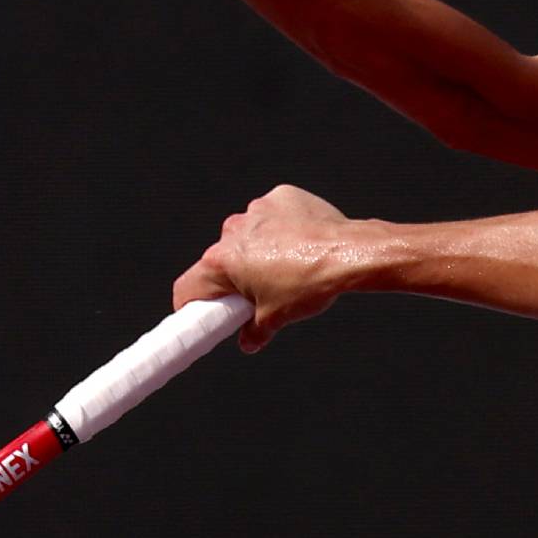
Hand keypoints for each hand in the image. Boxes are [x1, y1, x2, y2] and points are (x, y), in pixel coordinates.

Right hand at [173, 185, 362, 352]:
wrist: (349, 253)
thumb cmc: (310, 283)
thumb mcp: (276, 317)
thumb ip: (254, 331)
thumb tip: (249, 340)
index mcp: (221, 260)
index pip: (188, 287)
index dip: (192, 306)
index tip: (203, 314)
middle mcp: (232, 230)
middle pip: (220, 260)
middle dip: (234, 278)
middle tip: (257, 295)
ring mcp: (256, 210)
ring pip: (247, 236)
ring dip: (258, 251)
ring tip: (287, 269)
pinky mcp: (281, 197)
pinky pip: (272, 216)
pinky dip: (281, 229)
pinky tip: (301, 244)